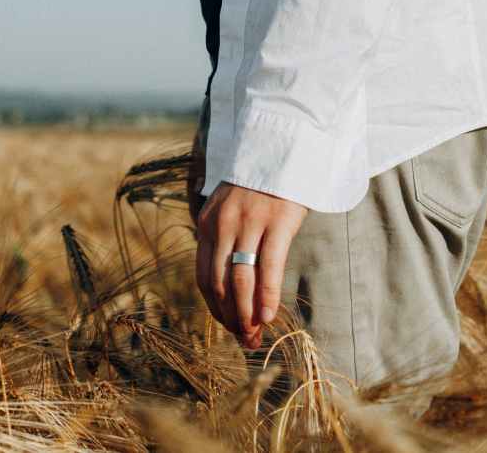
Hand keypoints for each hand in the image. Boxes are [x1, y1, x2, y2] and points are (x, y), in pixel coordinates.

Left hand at [195, 181, 307, 348]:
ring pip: (240, 280)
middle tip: (244, 338)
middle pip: (219, 284)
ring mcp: (249, 223)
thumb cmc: (259, 185)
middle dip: (231, 317)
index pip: (205, 277)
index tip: (229, 326)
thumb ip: (223, 236)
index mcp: (207, 224)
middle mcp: (223, 225)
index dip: (215, 308)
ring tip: (254, 334)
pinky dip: (267, 296)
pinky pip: (268, 267)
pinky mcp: (277, 222)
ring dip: (246, 313)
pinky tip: (269, 315)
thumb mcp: (228, 206)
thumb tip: (227, 279)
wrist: (281, 148)